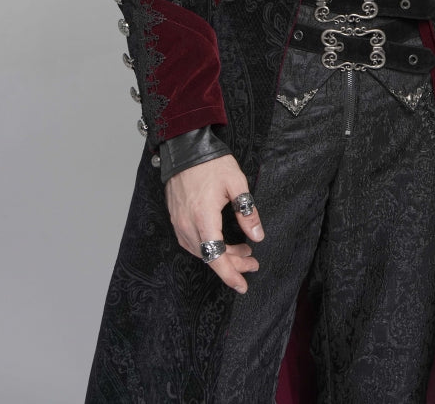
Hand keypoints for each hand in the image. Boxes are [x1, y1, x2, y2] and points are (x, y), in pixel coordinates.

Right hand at [165, 153, 264, 291]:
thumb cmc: (211, 163)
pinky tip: (222, 242)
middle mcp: (188, 225)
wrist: (185, 148)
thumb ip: (247, 211)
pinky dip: (209, 247)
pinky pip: (192, 242)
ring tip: (243, 251)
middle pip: (210, 257)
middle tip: (252, 263)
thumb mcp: (236, 182)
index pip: (216, 256)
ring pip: (201, 251)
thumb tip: (257, 236)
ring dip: (222, 256)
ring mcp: (180, 223)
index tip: (243, 285)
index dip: (230, 274)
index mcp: (203, 218)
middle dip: (233, 265)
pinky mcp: (177, 218)